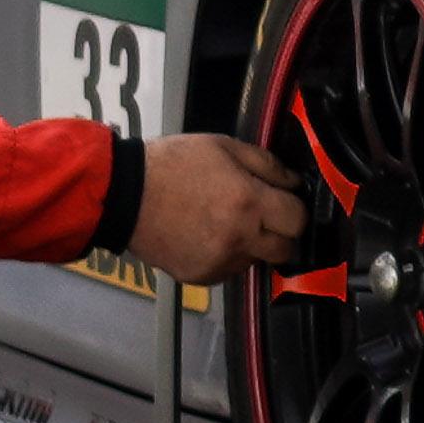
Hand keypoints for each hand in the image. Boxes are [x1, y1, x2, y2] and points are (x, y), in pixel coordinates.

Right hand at [130, 132, 308, 281]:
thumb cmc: (172, 165)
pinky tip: (207, 234)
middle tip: (263, 216)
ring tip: (226, 221)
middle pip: (286, 250)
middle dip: (281, 233)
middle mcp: (239, 238)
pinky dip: (226, 255)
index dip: (295, 208)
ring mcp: (219, 261)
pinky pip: (229, 269)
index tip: (284, 201)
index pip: (298, 220)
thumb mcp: (223, 146)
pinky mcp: (201, 276)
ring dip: (252, 244)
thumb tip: (294, 182)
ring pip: (257, 260)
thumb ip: (266, 163)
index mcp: (248, 202)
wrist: (125, 196)